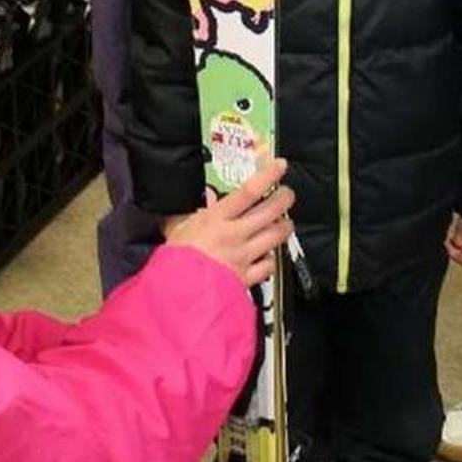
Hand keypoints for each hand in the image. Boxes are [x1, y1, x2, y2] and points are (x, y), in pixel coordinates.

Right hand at [167, 157, 296, 287]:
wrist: (175, 295)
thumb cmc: (174, 262)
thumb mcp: (177, 230)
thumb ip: (188, 216)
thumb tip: (191, 207)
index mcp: (217, 219)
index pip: (249, 191)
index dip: (268, 176)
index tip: (280, 166)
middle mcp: (235, 235)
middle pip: (270, 211)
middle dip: (284, 199)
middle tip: (287, 193)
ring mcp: (243, 257)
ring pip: (276, 237)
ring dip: (285, 227)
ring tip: (285, 222)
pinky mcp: (246, 278)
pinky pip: (268, 266)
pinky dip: (272, 259)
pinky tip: (269, 256)